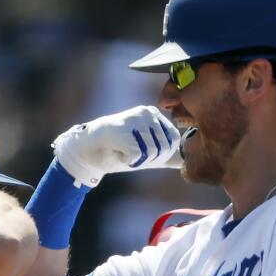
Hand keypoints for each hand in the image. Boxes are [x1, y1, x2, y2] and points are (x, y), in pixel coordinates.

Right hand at [53, 105, 181, 186]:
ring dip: (137, 161)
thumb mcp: (146, 151)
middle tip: (131, 153)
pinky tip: (118, 153)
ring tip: (123, 151)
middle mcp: (147, 113)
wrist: (88, 150)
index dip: (160, 155)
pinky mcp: (123, 130)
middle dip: (148, 160)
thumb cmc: (118, 150)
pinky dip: (128, 162)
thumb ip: (166, 155)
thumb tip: (187, 162)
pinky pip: (137, 156)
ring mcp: (134, 119)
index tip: (142, 152)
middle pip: (163, 149)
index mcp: (154, 115)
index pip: (173, 140)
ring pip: (151, 153)